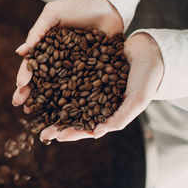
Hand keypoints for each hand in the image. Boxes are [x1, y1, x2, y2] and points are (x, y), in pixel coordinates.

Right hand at [12, 0, 161, 140]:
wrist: (107, 4)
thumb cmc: (77, 6)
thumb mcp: (54, 14)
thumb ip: (38, 31)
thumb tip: (20, 52)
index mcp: (47, 49)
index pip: (33, 65)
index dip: (25, 76)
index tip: (20, 87)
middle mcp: (59, 62)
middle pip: (44, 81)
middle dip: (32, 94)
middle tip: (23, 107)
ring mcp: (76, 69)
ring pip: (61, 88)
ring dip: (50, 102)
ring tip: (41, 115)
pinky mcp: (93, 73)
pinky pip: (84, 88)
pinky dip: (77, 101)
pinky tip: (71, 112)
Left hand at [40, 32, 163, 140]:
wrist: (150, 50)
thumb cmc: (147, 78)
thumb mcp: (136, 100)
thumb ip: (119, 118)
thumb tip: (96, 133)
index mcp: (109, 112)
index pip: (89, 127)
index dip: (74, 133)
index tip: (57, 137)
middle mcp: (98, 100)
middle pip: (75, 115)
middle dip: (58, 124)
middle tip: (41, 132)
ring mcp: (92, 84)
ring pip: (69, 97)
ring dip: (54, 104)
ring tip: (37, 110)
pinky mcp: (88, 68)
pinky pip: (70, 76)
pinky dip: (58, 81)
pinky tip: (43, 82)